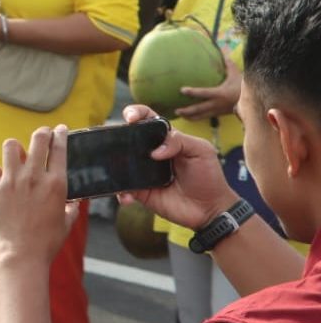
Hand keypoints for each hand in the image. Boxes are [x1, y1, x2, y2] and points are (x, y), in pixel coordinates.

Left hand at [0, 126, 78, 267]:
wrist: (21, 256)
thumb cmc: (47, 243)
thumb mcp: (66, 224)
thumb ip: (71, 209)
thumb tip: (74, 203)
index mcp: (56, 184)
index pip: (59, 149)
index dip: (60, 135)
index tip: (60, 129)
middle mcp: (34, 177)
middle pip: (38, 140)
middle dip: (41, 133)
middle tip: (41, 135)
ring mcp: (12, 181)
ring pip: (10, 146)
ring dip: (14, 148)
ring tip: (16, 155)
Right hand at [118, 104, 238, 230]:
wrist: (209, 209)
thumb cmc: (208, 176)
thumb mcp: (201, 150)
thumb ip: (180, 141)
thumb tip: (154, 152)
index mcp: (166, 139)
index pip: (147, 119)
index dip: (136, 113)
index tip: (130, 118)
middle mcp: (151, 153)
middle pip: (128, 138)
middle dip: (117, 135)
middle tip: (114, 140)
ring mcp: (143, 172)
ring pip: (121, 162)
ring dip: (113, 164)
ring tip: (114, 168)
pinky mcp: (139, 191)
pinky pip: (122, 189)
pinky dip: (120, 192)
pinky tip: (127, 196)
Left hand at [174, 54, 240, 121]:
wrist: (253, 101)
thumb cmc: (242, 86)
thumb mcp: (236, 74)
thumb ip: (228, 64)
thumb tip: (224, 51)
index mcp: (220, 93)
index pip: (203, 93)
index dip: (192, 92)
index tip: (182, 90)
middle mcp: (217, 104)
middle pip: (199, 109)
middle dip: (187, 111)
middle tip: (176, 110)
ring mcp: (217, 111)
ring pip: (201, 116)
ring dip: (189, 117)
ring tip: (179, 115)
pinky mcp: (218, 114)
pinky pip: (204, 117)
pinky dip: (196, 118)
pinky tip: (188, 117)